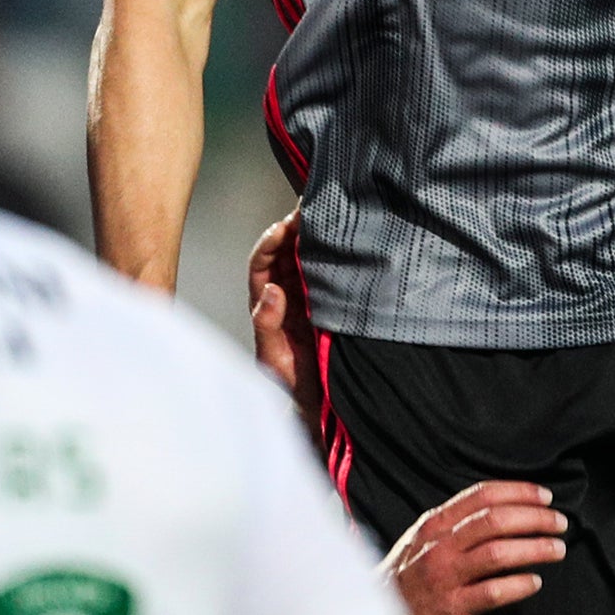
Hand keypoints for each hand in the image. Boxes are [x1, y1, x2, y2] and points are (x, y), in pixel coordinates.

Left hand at [247, 211, 320, 438]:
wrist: (321, 410)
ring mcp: (312, 298)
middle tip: (312, 204)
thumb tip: (270, 292)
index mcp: (269, 305)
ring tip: (330, 212)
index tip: (285, 226)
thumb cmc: (293, 386)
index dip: (272, 242)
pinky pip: (334, 273)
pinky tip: (351, 238)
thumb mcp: (275, 359)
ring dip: (316, 236)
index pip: (263, 264)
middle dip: (296, 227)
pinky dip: (338, 254)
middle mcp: (289, 296)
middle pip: (287, 252)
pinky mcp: (335, 304)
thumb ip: (268, 327)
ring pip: (309, 258)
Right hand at [382, 481, 570, 614]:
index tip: (545, 496)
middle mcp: (441, 545)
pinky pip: (493, 592)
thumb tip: (501, 506)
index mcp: (436, 523)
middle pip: (495, 520)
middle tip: (560, 522)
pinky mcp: (453, 608)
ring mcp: (446, 576)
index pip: (483, 495)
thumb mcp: (421, 538)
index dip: (519, 492)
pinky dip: (518, 585)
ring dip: (535, 549)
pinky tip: (535, 583)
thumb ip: (454, 521)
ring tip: (558, 549)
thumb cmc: (406, 577)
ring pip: (498, 553)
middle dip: (535, 518)